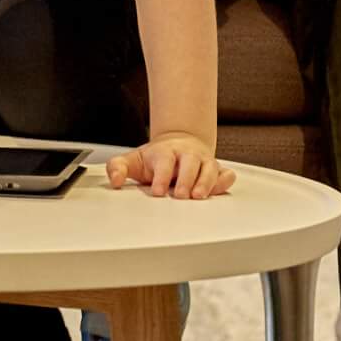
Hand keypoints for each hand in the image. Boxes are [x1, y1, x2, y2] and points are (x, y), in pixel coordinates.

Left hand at [106, 132, 235, 199]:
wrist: (178, 143)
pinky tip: (219, 188)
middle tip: (180, 195)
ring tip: (199, 196)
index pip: (164, 161)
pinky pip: (225, 174)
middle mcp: (186, 154)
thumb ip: (118, 168)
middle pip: (190, 162)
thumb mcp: (133, 160)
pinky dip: (224, 181)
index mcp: (165, 152)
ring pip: (209, 167)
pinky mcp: (216, 170)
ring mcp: (203, 161)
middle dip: (185, 179)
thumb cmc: (156, 158)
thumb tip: (114, 180)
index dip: (161, 175)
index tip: (157, 191)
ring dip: (206, 181)